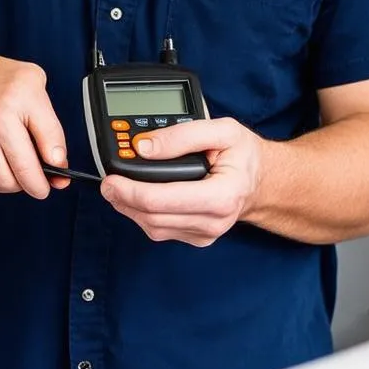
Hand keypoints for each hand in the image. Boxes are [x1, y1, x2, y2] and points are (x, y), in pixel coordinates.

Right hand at [0, 42, 68, 198]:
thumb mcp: (33, 84)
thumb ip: (51, 126)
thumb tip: (58, 163)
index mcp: (9, 112)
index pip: (46, 157)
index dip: (57, 171)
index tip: (58, 174)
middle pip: (23, 180)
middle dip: (37, 184)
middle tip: (37, 176)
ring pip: (1, 186)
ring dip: (11, 180)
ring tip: (10, 159)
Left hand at [100, 118, 262, 245]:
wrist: (261, 181)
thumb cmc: (243, 155)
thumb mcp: (222, 130)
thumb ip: (183, 135)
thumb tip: (144, 147)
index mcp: (222, 196)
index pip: (163, 201)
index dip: (131, 189)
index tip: (112, 177)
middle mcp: (214, 221)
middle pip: (153, 218)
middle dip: (124, 199)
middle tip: (107, 182)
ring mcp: (205, 234)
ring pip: (154, 228)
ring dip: (129, 209)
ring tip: (117, 188)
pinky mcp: (197, 238)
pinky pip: (161, 231)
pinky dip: (143, 215)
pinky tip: (137, 197)